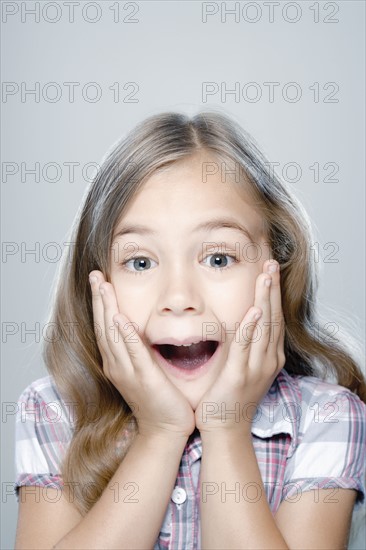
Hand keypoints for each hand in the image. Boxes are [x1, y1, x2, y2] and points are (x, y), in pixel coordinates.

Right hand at [89, 271, 195, 438]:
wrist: (165, 431)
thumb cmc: (158, 401)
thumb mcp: (144, 371)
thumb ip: (139, 351)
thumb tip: (138, 330)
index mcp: (117, 362)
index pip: (105, 326)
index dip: (101, 303)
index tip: (99, 282)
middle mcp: (116, 365)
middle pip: (104, 325)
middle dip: (99, 298)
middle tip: (96, 275)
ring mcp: (128, 372)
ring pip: (114, 334)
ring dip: (107, 308)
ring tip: (103, 286)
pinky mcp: (144, 378)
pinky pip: (133, 352)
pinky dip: (125, 334)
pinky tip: (120, 317)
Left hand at [195, 259, 285, 436]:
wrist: (225, 428)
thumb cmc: (231, 397)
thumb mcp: (245, 367)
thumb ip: (246, 345)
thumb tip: (244, 321)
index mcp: (269, 356)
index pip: (274, 318)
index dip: (273, 294)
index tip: (271, 272)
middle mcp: (267, 360)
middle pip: (273, 317)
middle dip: (273, 289)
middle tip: (273, 264)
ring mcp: (255, 368)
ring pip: (263, 327)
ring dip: (265, 300)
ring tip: (267, 276)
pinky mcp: (238, 375)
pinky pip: (245, 347)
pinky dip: (251, 328)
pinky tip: (255, 310)